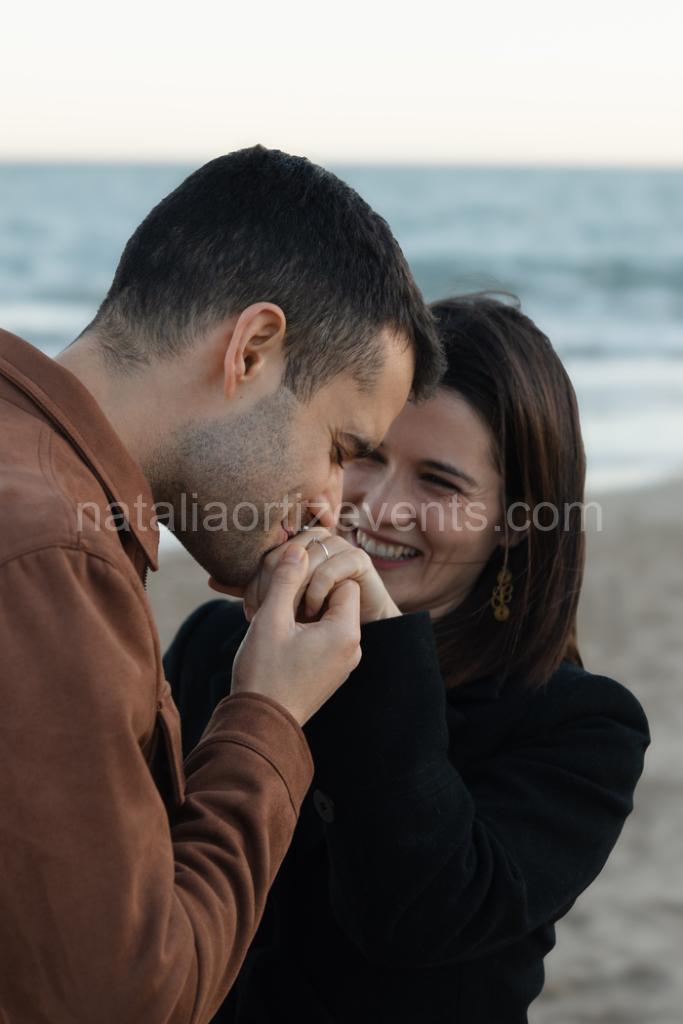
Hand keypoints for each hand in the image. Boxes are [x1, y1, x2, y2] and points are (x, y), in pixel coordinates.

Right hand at [231, 544, 361, 725]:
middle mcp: (352, 648)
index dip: (317, 578)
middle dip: (309, 594)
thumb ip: (286, 579)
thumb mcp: (271, 619)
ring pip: (329, 618)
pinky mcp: (331, 673)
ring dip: (304, 613)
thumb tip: (298, 548)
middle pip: (338, 599)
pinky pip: (325, 639)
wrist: (259, 724)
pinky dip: (305, 631)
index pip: (343, 581)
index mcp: (345, 632)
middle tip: (280, 604)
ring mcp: (343, 663)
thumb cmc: (264, 672)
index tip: (291, 593)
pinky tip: (280, 640)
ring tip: (276, 623)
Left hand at [241, 528, 400, 624]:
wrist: (355, 632)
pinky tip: (312, 612)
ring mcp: (339, 546)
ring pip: (308, 558)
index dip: (256, 582)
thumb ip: (251, 590)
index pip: (268, 554)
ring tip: (292, 617)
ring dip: (296, 590)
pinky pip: (333, 567)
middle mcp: (317, 539)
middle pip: (286, 552)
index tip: (250, 612)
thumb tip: (212, 579)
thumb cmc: (314, 617)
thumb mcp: (275, 606)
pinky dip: (319, 589)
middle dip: (274, 587)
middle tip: (267, 615)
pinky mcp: (358, 560)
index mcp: (296, 544)